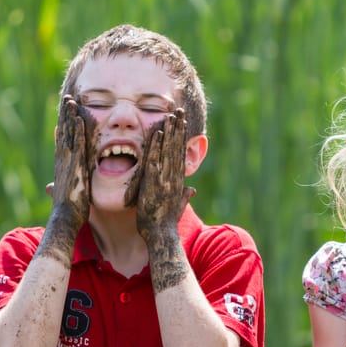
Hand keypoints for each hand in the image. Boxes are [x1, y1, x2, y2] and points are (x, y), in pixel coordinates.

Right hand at [52, 95, 97, 230]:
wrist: (65, 219)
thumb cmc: (69, 209)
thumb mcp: (66, 194)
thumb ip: (61, 186)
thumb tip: (50, 187)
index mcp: (63, 164)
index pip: (62, 140)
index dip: (64, 125)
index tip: (65, 111)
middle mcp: (63, 160)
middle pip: (63, 132)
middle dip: (65, 115)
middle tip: (68, 98)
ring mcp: (68, 163)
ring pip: (68, 135)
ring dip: (69, 118)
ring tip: (72, 101)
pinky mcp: (75, 167)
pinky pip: (77, 145)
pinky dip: (77, 132)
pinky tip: (79, 120)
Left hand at [127, 108, 194, 244]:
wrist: (160, 235)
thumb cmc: (165, 224)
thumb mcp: (177, 207)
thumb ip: (184, 196)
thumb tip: (192, 190)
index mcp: (177, 181)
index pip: (180, 154)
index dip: (181, 138)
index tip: (182, 124)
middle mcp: (172, 176)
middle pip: (176, 147)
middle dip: (178, 128)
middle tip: (178, 111)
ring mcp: (163, 178)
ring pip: (167, 150)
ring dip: (169, 132)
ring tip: (170, 115)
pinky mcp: (153, 182)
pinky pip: (154, 160)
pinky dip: (156, 146)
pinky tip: (157, 133)